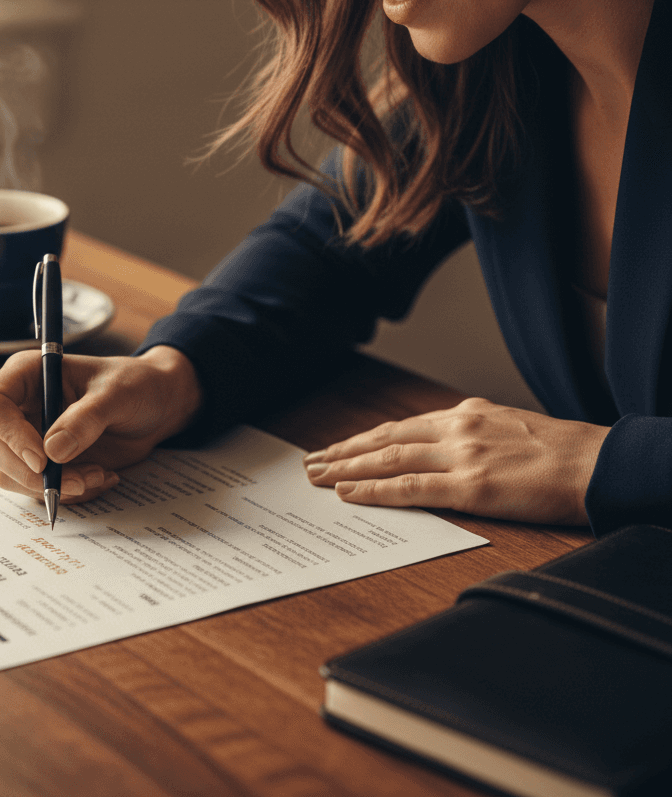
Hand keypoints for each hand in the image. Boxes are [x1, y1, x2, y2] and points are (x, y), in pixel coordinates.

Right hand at [0, 345, 201, 503]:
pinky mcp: (45, 465)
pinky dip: (70, 493)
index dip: (8, 434)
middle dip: (33, 474)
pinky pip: (38, 490)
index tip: (43, 458)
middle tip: (80, 480)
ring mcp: (29, 439)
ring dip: (54, 487)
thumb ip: (87, 418)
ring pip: (11, 476)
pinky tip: (102, 476)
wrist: (156, 407)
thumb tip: (52, 453)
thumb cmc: (136, 386)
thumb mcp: (118, 394)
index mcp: (28, 375)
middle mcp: (20, 407)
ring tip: (99, 474)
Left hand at [303, 397, 608, 524]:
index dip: (363, 439)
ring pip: (389, 460)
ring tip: (317, 477)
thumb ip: (469, 434)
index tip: (337, 448)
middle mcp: (456, 429)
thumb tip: (439, 446)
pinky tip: (349, 492)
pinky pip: (411, 488)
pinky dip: (375, 490)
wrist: (598, 463)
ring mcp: (462, 456)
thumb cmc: (558, 451)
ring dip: (347, 469)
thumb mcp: (506, 426)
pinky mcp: (472, 487)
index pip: (400, 427)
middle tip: (310, 462)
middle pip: (385, 440)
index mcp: (464, 414)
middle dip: (344, 452)